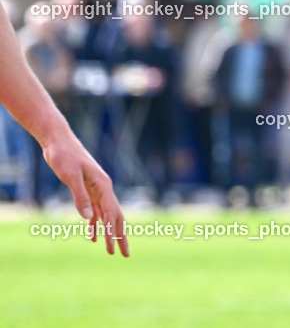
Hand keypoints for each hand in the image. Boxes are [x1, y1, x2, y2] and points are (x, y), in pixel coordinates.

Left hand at [42, 131, 128, 256]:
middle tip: (124, 254)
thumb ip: (80, 197)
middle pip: (116, 216)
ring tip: (110, 250)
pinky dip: (94, 224)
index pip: (112, 213)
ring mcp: (96, 190)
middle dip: (120, 236)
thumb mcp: (71, 176)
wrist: (58, 141)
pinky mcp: (87, 189)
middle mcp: (104, 189)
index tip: (115, 249)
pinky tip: (92, 236)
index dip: (114, 232)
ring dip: (108, 232)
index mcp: (103, 186)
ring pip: (106, 215)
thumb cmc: (65, 156)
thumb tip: (90, 218)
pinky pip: (94, 211)